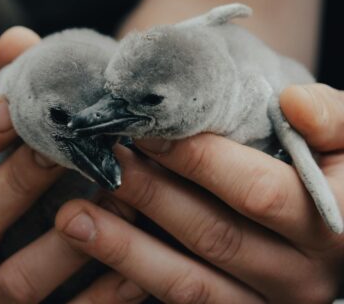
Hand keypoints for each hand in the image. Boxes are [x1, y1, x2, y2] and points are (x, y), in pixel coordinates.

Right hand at [0, 27, 145, 302]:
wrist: (24, 248)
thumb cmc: (8, 177)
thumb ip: (2, 92)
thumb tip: (17, 39)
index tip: (11, 108)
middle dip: (23, 180)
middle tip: (72, 146)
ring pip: (19, 279)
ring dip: (73, 238)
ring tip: (120, 198)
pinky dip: (105, 290)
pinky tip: (140, 261)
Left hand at [55, 83, 343, 302]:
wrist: (332, 212)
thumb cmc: (335, 162)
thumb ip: (334, 118)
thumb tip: (296, 105)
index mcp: (336, 225)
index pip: (259, 192)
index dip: (200, 160)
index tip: (146, 128)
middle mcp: (306, 276)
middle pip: (214, 236)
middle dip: (151, 194)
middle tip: (102, 160)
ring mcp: (267, 302)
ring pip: (188, 284)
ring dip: (126, 248)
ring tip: (73, 216)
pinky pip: (182, 301)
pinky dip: (135, 274)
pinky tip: (98, 247)